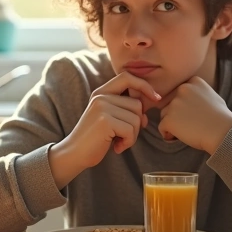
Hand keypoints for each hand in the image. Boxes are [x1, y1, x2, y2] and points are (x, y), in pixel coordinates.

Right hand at [48, 72, 160, 187]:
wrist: (75, 153)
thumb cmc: (95, 139)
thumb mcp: (110, 119)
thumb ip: (126, 112)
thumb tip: (145, 115)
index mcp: (102, 92)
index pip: (127, 77)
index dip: (144, 85)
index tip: (155, 98)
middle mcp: (101, 96)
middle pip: (137, 104)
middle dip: (136, 124)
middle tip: (123, 136)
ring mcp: (102, 107)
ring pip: (136, 119)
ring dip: (132, 136)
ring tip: (118, 141)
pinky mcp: (105, 121)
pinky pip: (130, 130)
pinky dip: (128, 142)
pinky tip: (116, 147)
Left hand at [158, 76, 231, 153]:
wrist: (223, 132)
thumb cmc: (220, 118)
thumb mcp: (212, 96)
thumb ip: (197, 93)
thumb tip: (186, 99)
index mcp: (193, 82)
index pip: (179, 93)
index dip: (184, 106)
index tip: (196, 114)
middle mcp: (182, 89)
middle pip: (170, 103)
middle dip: (177, 114)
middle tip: (193, 124)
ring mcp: (174, 104)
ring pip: (164, 115)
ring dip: (172, 124)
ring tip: (189, 130)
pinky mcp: (169, 119)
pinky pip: (162, 127)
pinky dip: (168, 134)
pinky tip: (182, 136)